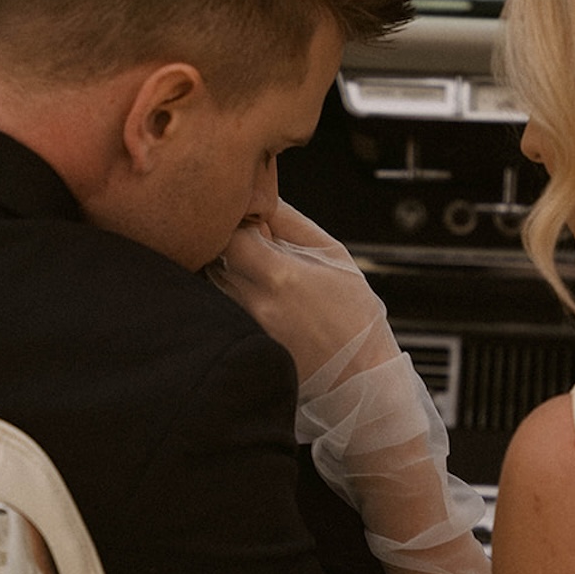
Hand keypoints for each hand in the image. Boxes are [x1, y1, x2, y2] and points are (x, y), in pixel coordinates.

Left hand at [212, 201, 390, 386]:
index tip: (253, 223)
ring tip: (262, 274)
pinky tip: (260, 299)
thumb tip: (262, 196)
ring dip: (228, 270)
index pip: (229, 234)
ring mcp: (245, 329)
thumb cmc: (354, 315)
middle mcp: (255, 304)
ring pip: (213, 284)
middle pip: (214, 258)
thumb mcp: (334, 255)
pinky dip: (233, 296)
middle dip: (228, 244)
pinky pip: (222, 309)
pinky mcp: (242, 345)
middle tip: (255, 245)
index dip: (237, 222)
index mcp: (280, 276)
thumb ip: (292, 222)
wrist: (360, 377)